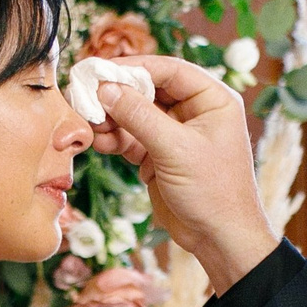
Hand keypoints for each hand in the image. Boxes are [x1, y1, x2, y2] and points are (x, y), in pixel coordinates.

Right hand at [88, 55, 277, 292]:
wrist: (219, 238)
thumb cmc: (214, 192)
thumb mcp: (175, 149)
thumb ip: (139, 116)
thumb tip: (106, 88)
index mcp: (212, 100)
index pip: (169, 70)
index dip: (135, 68)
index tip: (102, 70)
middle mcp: (194, 111)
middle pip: (149, 89)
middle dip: (118, 94)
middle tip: (87, 94)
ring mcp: (175, 133)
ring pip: (136, 114)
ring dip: (112, 118)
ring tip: (90, 122)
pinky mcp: (158, 155)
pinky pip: (131, 137)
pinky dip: (114, 138)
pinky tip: (98, 140)